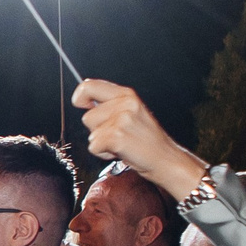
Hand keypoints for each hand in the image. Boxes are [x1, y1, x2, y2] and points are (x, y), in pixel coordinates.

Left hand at [72, 80, 203, 197]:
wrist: (166, 159)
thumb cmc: (147, 139)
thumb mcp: (132, 112)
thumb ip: (111, 104)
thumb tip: (83, 99)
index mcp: (127, 95)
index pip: (89, 86)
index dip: (79, 96)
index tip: (81, 104)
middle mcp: (124, 104)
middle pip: (87, 117)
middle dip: (97, 130)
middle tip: (118, 134)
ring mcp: (121, 120)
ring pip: (90, 134)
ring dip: (101, 142)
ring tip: (122, 142)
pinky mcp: (116, 137)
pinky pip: (93, 147)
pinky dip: (103, 154)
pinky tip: (120, 151)